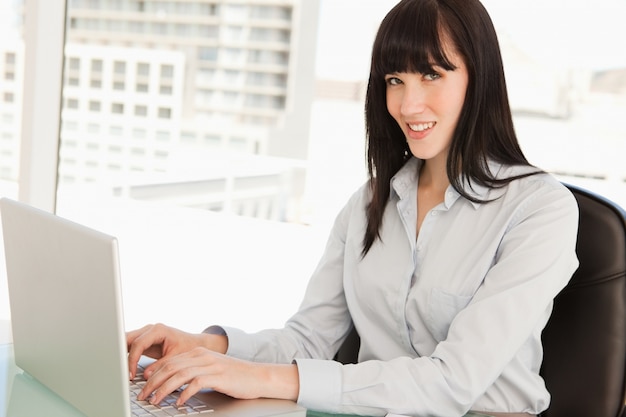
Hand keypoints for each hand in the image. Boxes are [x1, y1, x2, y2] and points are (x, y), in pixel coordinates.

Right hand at [126, 323, 226, 378]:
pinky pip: (131, 346)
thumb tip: (146, 375)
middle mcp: (150, 329)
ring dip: (122, 354)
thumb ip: (161, 365)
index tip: (130, 374)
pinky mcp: (144, 340)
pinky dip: (126, 355)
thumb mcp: (176, 358)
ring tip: (118, 371)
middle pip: (128, 339)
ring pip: (127, 341)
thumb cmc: (188, 347)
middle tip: (118, 371)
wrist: (194, 344)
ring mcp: (146, 333)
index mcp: (158, 330)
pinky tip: (123, 367)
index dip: (132, 360)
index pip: (138, 344)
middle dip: (121, 354)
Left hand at [137, 347, 299, 405]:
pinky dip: (184, 394)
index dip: (153, 373)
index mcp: (197, 353)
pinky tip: (179, 403)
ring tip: (155, 401)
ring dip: (164, 389)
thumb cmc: (233, 376)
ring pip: (179, 375)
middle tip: (143, 395)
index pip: (169, 361)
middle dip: (153, 382)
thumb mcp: (209, 369)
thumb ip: (192, 372)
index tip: (142, 385)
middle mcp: (201, 356)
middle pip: (170, 367)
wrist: (257, 376)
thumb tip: (170, 383)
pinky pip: (195, 384)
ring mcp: (210, 365)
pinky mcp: (217, 376)